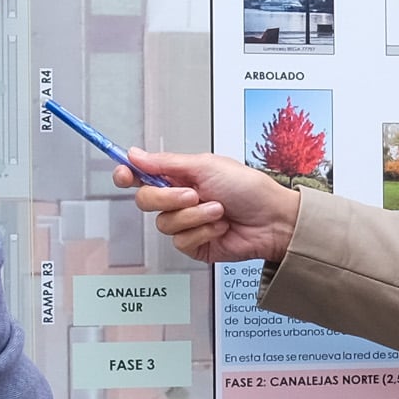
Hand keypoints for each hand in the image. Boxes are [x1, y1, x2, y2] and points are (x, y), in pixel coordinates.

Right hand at [121, 152, 302, 265]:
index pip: (142, 176)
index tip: (125, 174)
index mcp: (180, 176)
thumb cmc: (249, 188)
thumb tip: (135, 154)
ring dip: (194, 216)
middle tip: (195, 194)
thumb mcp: (206, 165)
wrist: (273, 219)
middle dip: (169, 197)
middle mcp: (180, 199)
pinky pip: (180, 241)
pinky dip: (203, 232)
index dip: (128, 175)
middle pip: (146, 200)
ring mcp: (186, 223)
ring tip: (219, 210)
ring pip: (164, 223)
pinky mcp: (194, 245)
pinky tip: (220, 227)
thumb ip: (166, 163)